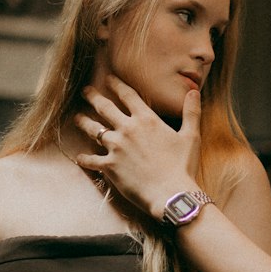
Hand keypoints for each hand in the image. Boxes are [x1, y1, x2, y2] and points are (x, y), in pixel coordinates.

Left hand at [75, 77, 201, 219]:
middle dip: (93, 97)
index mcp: (146, 120)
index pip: (128, 95)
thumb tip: (194, 91)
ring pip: (93, 130)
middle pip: (105, 108)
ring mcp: (116, 147)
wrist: (171, 193)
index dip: (117, 84)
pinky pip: (91, 160)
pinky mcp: (109, 166)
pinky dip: (84, 158)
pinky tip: (79, 157)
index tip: (108, 78)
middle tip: (85, 91)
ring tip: (76, 118)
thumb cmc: (183, 166)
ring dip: (83, 122)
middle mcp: (127, 129)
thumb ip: (191, 112)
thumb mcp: (191, 136)